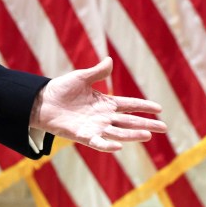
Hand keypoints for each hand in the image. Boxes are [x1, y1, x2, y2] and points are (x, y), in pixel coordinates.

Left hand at [30, 57, 166, 151]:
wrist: (41, 102)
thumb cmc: (61, 89)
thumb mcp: (80, 78)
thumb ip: (96, 72)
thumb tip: (110, 60)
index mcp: (104, 102)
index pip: (128, 104)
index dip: (143, 106)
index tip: (159, 108)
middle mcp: (103, 116)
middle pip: (129, 121)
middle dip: (146, 124)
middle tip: (164, 127)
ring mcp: (95, 127)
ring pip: (118, 132)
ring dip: (132, 134)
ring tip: (148, 135)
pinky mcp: (83, 135)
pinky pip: (98, 142)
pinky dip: (108, 145)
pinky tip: (119, 146)